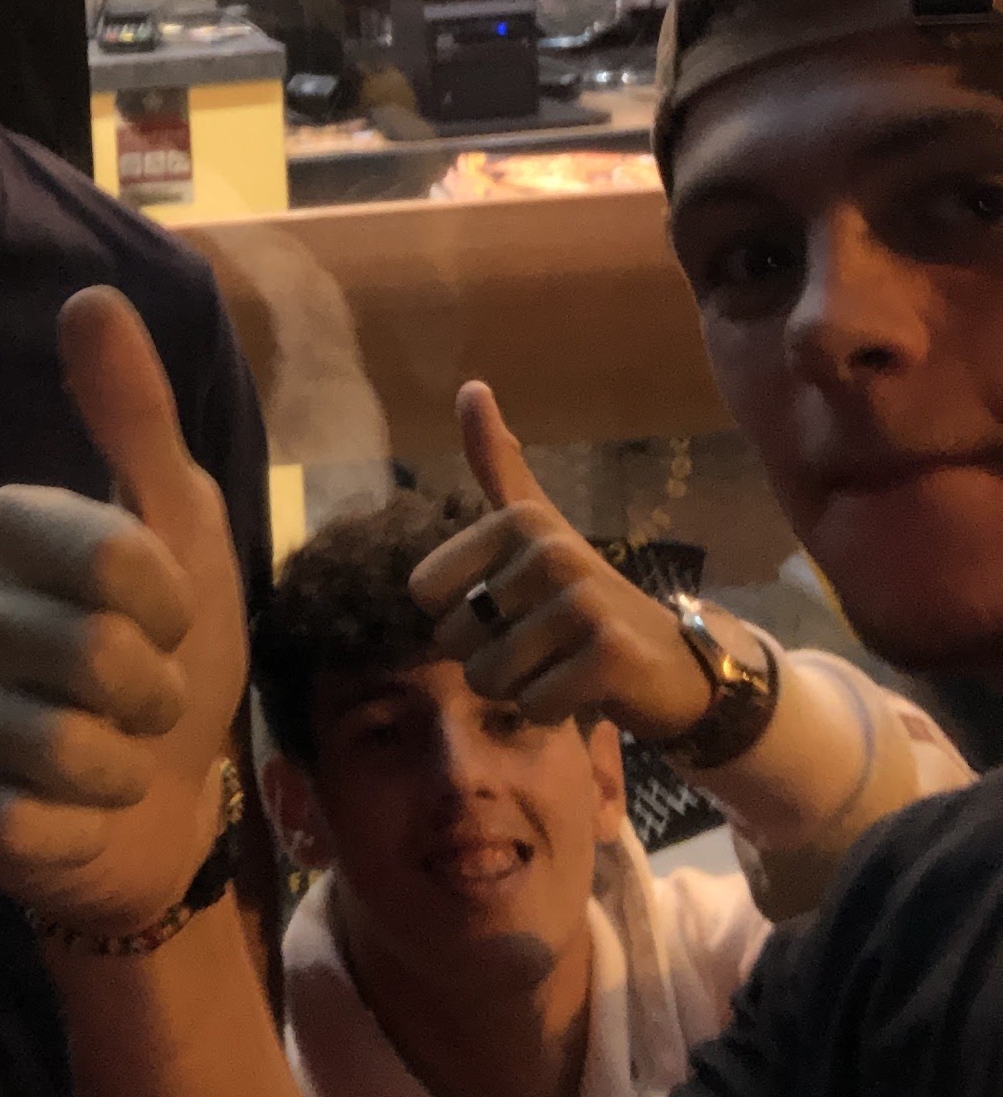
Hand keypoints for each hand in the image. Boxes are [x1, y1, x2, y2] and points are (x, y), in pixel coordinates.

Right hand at [0, 288, 246, 937]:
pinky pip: (13, 823)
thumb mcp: (182, 530)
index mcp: (4, 528)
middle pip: (88, 653)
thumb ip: (137, 418)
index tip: (170, 621)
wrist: (159, 807)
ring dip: (119, 770)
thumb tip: (89, 298)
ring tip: (109, 761)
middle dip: (153, 696)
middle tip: (144, 703)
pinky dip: (72, 830)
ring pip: (54, 747)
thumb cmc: (172, 656)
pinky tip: (64, 815)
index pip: (109, 555)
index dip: (168, 604)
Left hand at [410, 383, 720, 747]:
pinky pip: (532, 705)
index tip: (505, 606)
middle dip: (488, 657)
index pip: (423, 591)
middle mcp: (548, 552)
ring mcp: (581, 604)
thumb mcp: (534, 526)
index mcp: (517, 519)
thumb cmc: (582, 594)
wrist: (673, 659)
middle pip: (453, 640)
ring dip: (517, 687)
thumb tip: (470, 385)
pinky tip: (582, 689)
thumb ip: (497, 464)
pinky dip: (549, 711)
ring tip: (559, 664)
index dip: (455, 615)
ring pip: (488, 678)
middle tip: (540, 643)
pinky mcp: (607, 657)